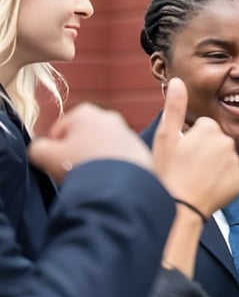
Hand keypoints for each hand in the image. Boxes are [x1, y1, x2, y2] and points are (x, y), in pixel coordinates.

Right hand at [28, 104, 151, 183]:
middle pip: (84, 137)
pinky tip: (108, 181)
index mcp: (85, 112)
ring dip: (97, 160)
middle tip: (73, 171)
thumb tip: (42, 149)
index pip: (60, 130)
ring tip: (92, 178)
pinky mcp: (141, 151)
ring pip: (104, 148)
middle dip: (77, 152)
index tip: (56, 163)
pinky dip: (114, 168)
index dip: (54, 148)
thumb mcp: (45, 155)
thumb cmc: (79, 165)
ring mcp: (128, 134)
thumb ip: (38, 148)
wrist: (117, 184)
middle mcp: (110, 118)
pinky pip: (121, 159)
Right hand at [152, 78, 238, 217]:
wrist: (178, 208)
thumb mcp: (165, 137)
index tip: (181, 154)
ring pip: (224, 160)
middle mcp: (227, 142)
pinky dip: (222, 183)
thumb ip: (174, 106)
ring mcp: (235, 162)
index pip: (203, 129)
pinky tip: (207, 189)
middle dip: (204, 151)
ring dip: (213, 167)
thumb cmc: (167, 172)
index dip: (190, 141)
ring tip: (196, 179)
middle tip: (188, 167)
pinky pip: (231, 178)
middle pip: (215, 142)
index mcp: (210, 128)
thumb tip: (177, 80)